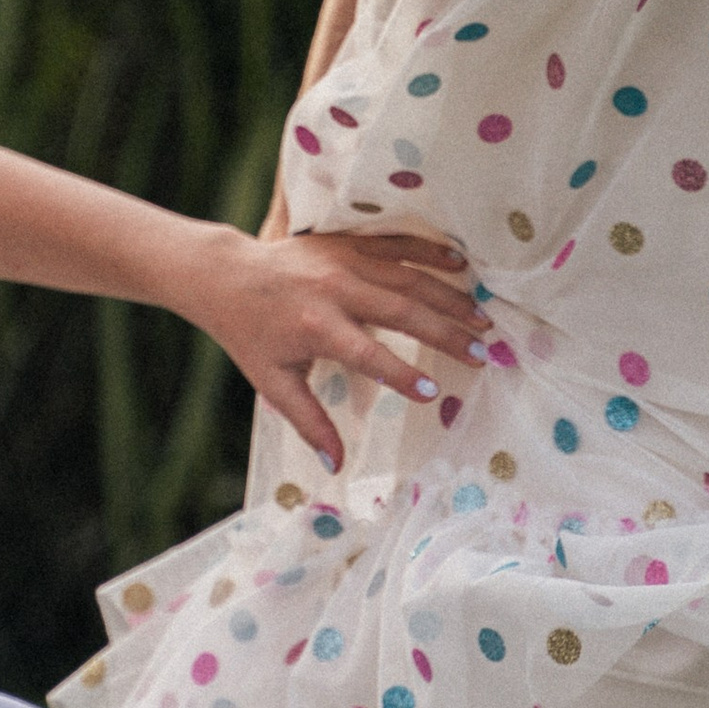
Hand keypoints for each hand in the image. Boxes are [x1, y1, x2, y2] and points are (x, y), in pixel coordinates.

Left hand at [163, 222, 494, 472]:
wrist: (226, 275)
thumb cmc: (251, 334)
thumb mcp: (272, 383)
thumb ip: (308, 422)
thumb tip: (335, 466)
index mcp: (315, 326)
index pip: (367, 353)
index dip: (400, 373)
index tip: (433, 393)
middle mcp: (334, 288)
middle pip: (401, 310)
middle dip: (444, 332)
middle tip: (481, 353)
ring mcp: (343, 259)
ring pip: (407, 275)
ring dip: (448, 295)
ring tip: (482, 317)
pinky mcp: (347, 241)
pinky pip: (396, 243)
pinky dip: (429, 251)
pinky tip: (460, 263)